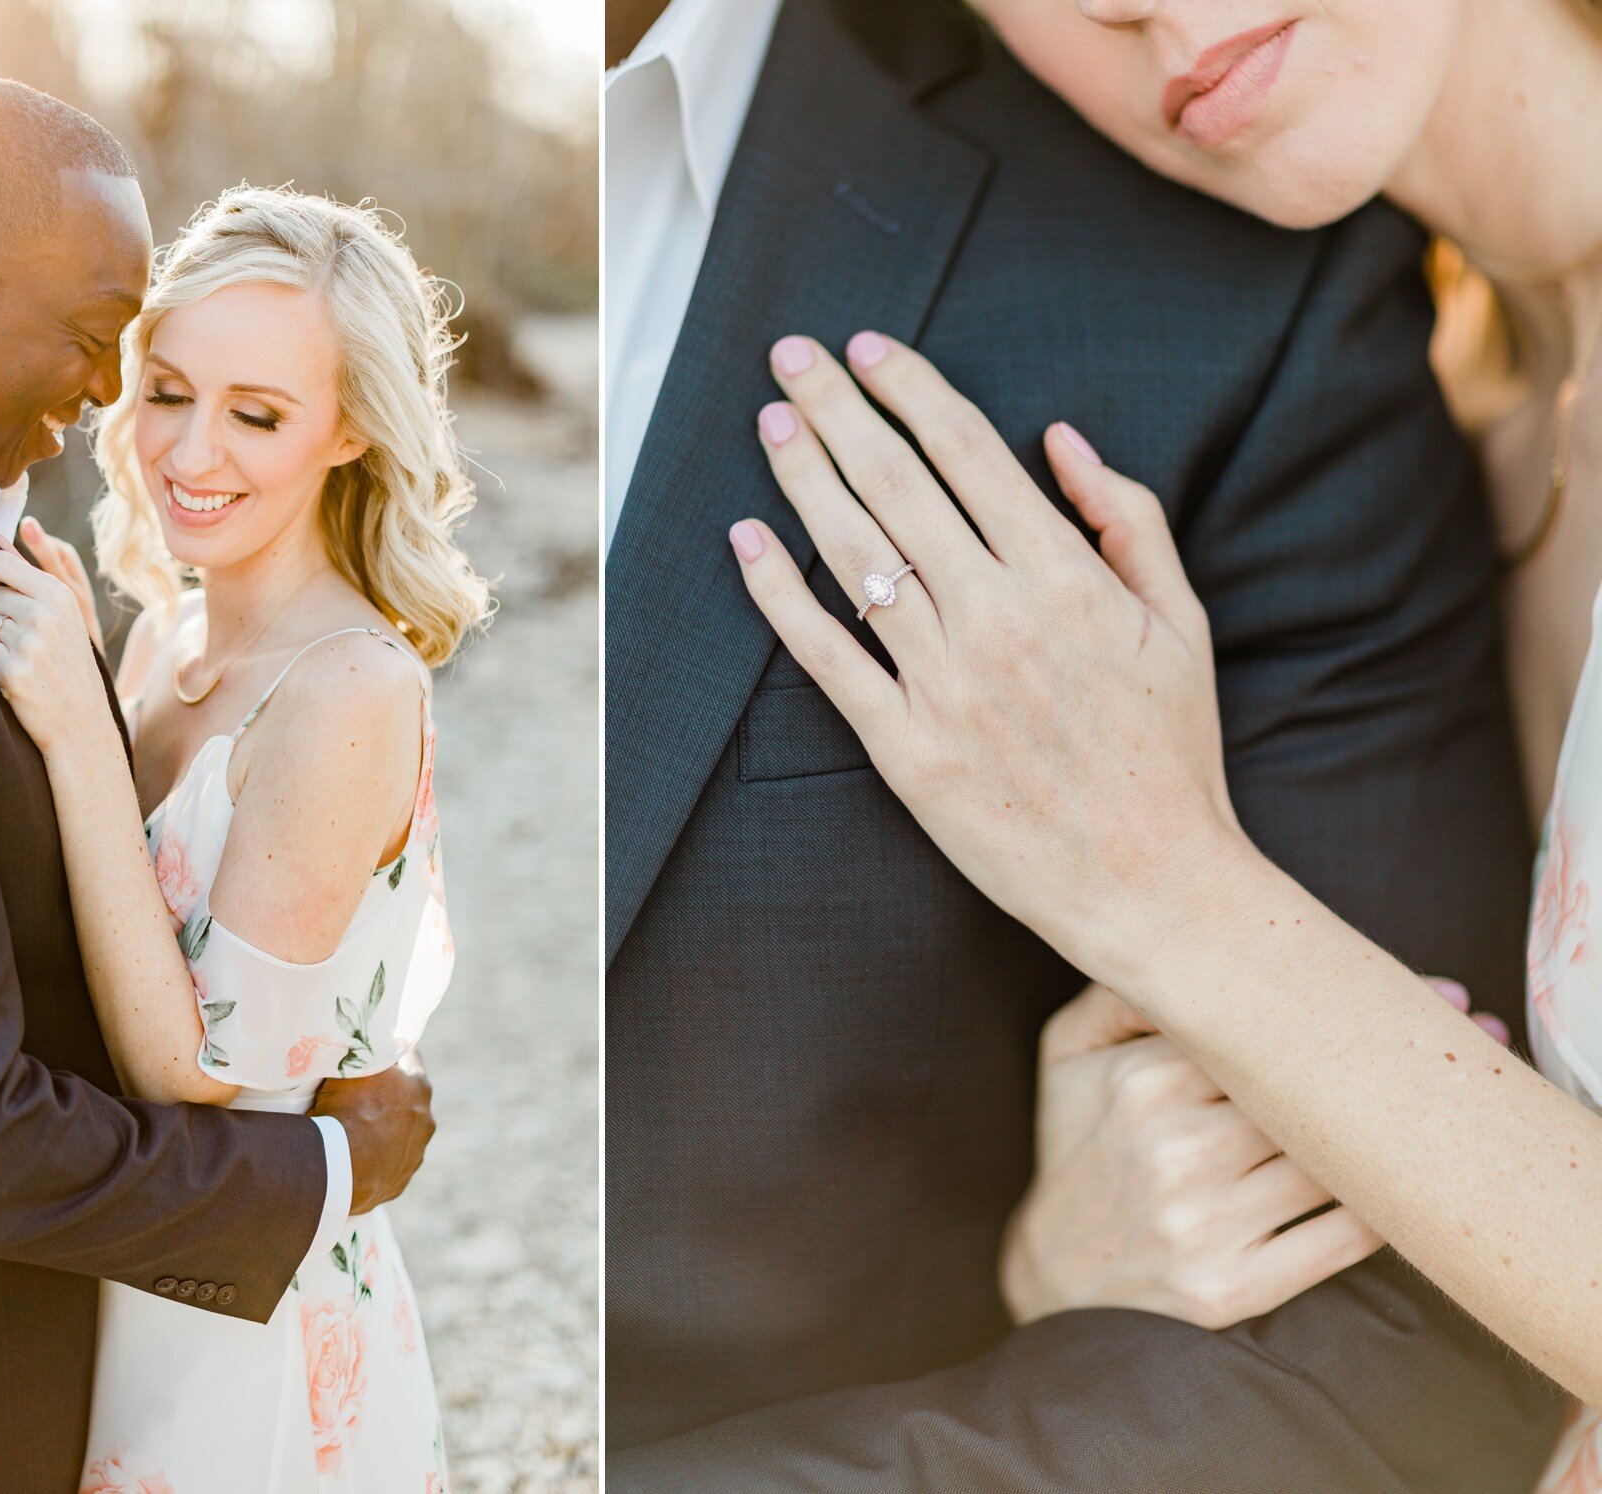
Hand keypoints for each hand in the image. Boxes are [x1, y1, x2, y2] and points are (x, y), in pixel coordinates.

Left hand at [0, 538, 114, 758]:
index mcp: (59, 596)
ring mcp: (29, 645)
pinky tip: (20, 673)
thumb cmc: (69, 661)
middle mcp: (45, 616)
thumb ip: (28, 573)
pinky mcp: (13, 672)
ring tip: (26, 655)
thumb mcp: (62, 613)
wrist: (82, 720)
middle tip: (24, 634)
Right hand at [311, 1048, 434, 1214]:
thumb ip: (368, 1053)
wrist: (336, 1167)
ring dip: (385, 1128)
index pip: (410, 1058)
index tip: (379, 1049)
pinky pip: (388, 1163)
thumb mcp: (356, 1066)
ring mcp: (414, 1154)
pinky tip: (355, 1155)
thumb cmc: (346, 1107)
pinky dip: (376, 1158)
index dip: (393, 1052)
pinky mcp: (400, 1182)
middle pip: (408, 1098)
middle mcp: (425, 1120)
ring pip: (402, 1133)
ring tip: (355, 1129)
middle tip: (361, 1093)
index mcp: (419, 1087)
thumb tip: (370, 1040)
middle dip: (389, 1093)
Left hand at [730, 333, 1242, 993]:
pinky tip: (748, 538)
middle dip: (837, 409)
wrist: (1153, 884)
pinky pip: (826, 653)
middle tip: (791, 355)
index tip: (867, 347)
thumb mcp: (1180, 622)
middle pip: (896, 485)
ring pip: (854, 555)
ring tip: (770, 421)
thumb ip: (1124, 518)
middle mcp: (998, 618)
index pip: (968, 452)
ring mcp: (944, 683)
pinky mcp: (903, 746)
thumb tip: (1059, 438)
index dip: (909, 389)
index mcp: (1067, 578)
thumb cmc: (1170, 752)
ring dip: (804, 478)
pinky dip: (779, 590)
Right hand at [1002, 977, 1509, 1327]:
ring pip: (1335, 1162)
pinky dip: (1386, 1209)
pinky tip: (1414, 1181)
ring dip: (1407, 1131)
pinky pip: (1341, 1241)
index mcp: (1142, 1082)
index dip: (1353, 1006)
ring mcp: (1205, 1224)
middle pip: (1314, 1092)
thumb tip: (1190, 938)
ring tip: (1462, 1099)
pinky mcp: (1231, 1289)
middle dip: (1397, 1059)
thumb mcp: (1066, 1057)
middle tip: (1478, 1029)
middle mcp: (1175, 1150)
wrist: (1051, 1272)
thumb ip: (1120, 992)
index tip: (1435, 987)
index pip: (1266, 1030)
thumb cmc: (1075, 1149)